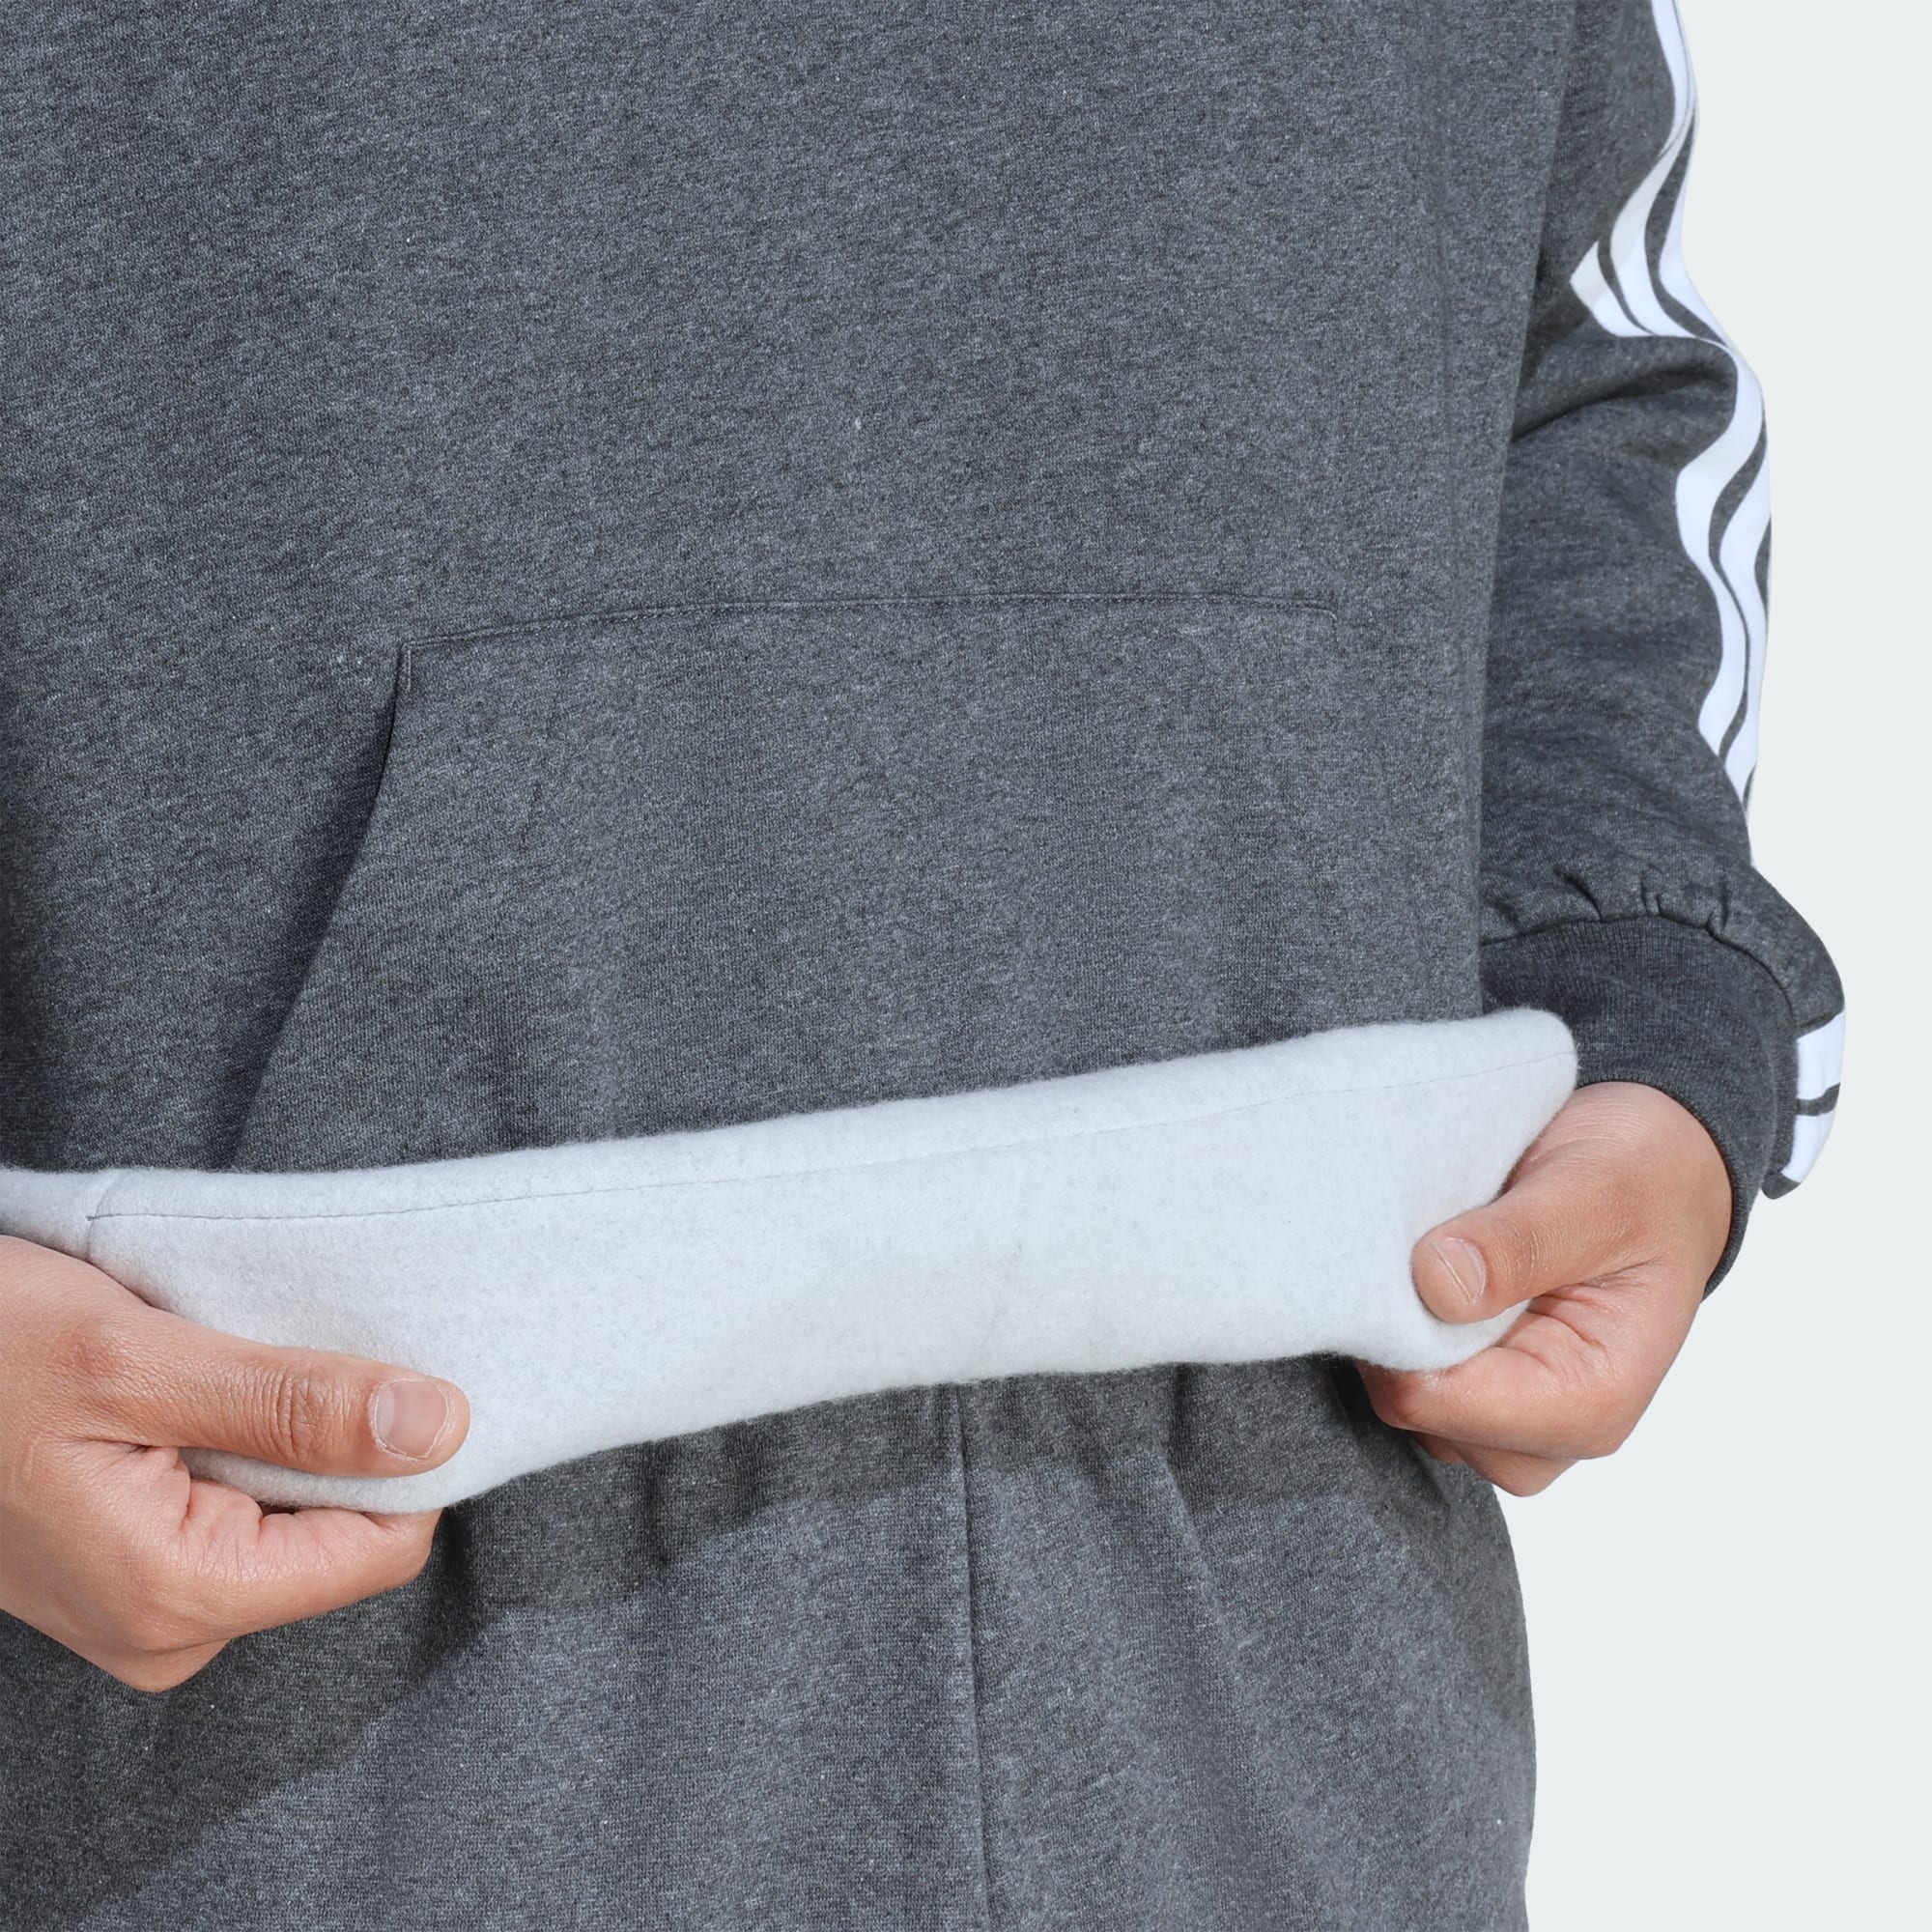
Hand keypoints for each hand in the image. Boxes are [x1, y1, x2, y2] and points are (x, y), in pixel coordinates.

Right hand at [0, 1234, 469, 1689]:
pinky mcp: (128, 1570)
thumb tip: (440, 1427)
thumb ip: (296, 1404)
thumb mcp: (140, 1358)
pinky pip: (234, 1510)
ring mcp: (144, 1607)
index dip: (402, 1452)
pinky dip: (231, 1441)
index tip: (369, 1367)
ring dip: (274, 1432)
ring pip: (289, 1515)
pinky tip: (178, 1394)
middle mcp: (165, 1629)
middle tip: (252, 1356)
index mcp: (174, 1596)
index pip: (382, 1546)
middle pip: (340, 1533)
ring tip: (196, 1373)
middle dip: (327, 1438)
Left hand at [1357, 1082, 1731, 1495]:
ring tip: (1438, 1250)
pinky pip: (1408, 1379)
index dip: (1398, 1333)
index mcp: (1594, 1398)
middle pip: (1416, 1411)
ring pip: (1404, 1399)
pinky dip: (1400, 1324)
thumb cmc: (1641, 1181)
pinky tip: (1429, 1270)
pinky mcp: (1480, 1386)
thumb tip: (1438, 1283)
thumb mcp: (1595, 1190)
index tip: (1405, 1254)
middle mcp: (1552, 1427)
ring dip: (1396, 1325)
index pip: (1444, 1404)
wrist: (1653, 1168)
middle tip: (1423, 1242)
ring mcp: (1511, 1413)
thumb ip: (1521, 1241)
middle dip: (1396, 1331)